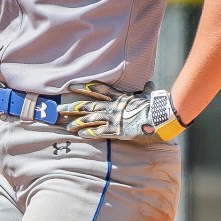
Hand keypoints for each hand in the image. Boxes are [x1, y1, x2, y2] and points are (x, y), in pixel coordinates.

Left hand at [57, 81, 185, 140]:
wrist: (161, 116)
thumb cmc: (157, 105)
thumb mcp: (151, 95)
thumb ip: (147, 90)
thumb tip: (151, 85)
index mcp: (120, 97)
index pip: (98, 89)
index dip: (84, 88)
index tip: (72, 86)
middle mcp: (113, 106)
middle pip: (89, 105)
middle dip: (73, 107)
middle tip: (59, 108)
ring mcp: (114, 118)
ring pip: (91, 119)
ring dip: (78, 122)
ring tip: (66, 125)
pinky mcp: (117, 130)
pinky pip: (100, 132)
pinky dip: (89, 133)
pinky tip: (80, 135)